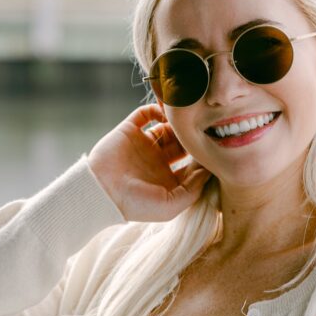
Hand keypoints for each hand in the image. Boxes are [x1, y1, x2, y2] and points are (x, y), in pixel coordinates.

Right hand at [87, 104, 212, 221]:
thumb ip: (192, 191)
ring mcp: (143, 144)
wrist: (102, 191)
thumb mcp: (170, 207)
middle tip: (203, 129)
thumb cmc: (136, 205)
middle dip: (192, 137)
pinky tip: (167, 112)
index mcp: (167, 179)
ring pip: (167, 127)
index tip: (213, 150)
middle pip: (182, 143)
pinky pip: (146, 113)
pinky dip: (157, 108)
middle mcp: (157, 161)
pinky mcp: (130, 130)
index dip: (202, 158)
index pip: (191, 165)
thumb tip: (208, 171)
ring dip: (178, 122)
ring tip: (189, 117)